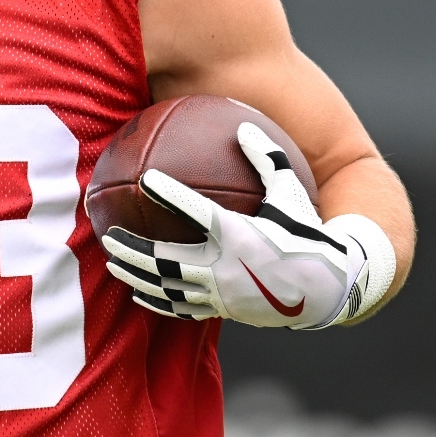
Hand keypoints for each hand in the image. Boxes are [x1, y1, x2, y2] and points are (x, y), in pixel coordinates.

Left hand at [101, 122, 364, 328]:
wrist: (326, 290)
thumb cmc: (308, 235)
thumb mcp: (292, 194)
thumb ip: (269, 159)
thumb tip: (245, 126)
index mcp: (240, 235)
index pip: (197, 211)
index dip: (169, 194)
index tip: (145, 179)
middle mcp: (225, 267)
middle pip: (165, 260)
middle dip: (133, 248)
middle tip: (109, 234)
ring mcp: (221, 293)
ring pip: (168, 288)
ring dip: (137, 276)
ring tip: (113, 263)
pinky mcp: (224, 310)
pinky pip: (182, 309)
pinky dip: (157, 300)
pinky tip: (139, 294)